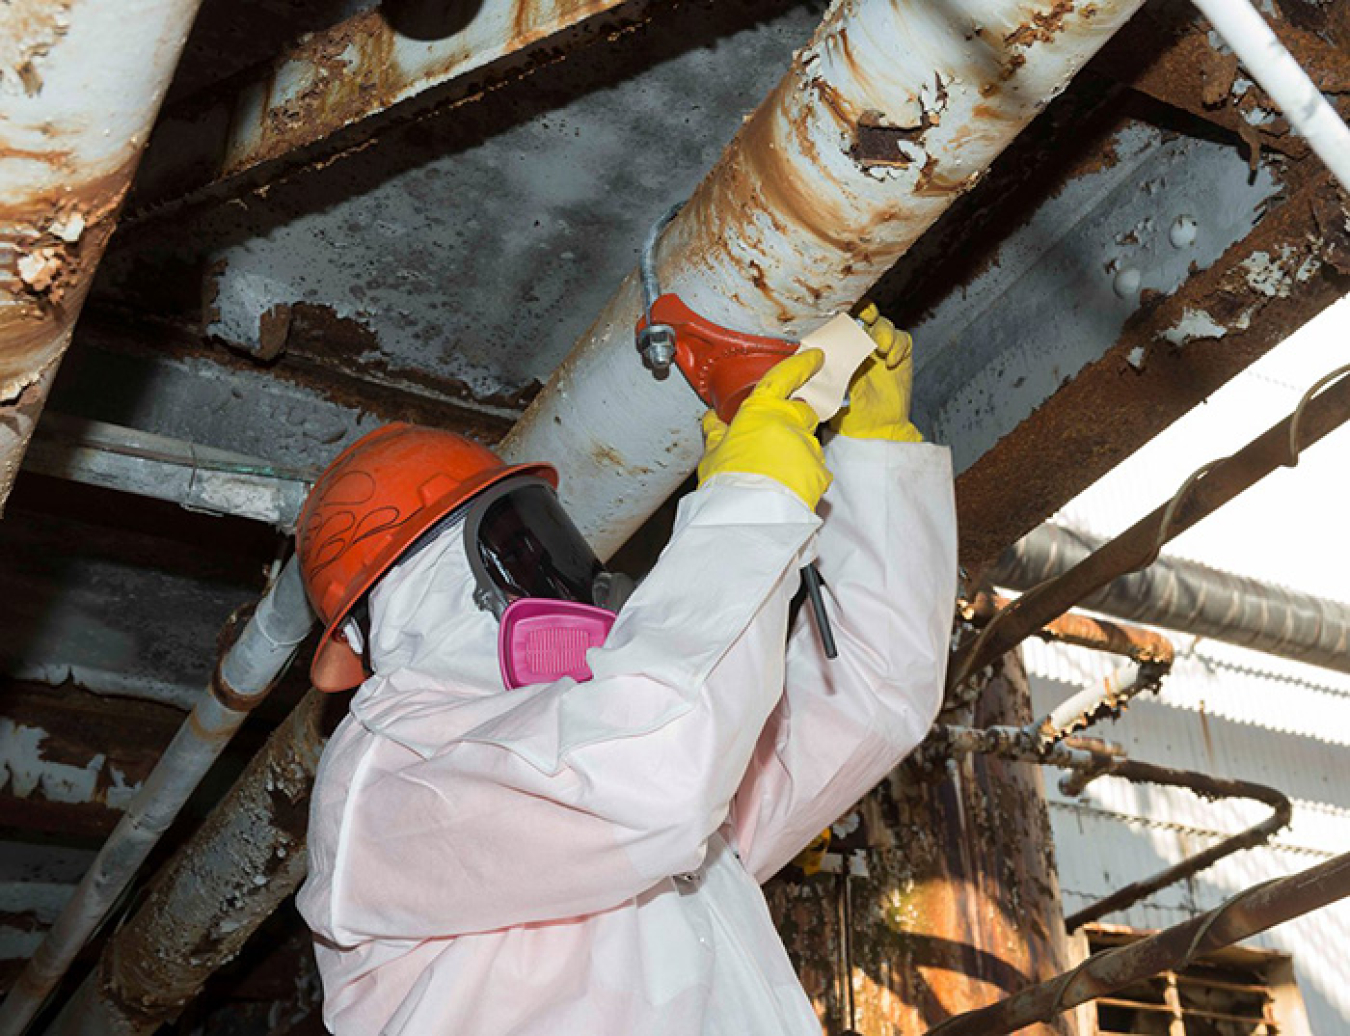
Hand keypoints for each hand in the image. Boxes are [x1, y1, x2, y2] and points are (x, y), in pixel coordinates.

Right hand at [697, 349, 832, 509]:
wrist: (750, 516)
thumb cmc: (728, 483)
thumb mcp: (712, 455)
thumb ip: (716, 433)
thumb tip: (711, 421)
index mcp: (761, 410)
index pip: (786, 376)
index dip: (803, 363)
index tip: (815, 356)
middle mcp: (789, 422)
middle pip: (803, 410)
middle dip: (794, 419)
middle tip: (775, 436)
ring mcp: (808, 446)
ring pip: (808, 441)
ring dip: (795, 450)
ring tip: (774, 472)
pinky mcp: (820, 471)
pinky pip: (814, 468)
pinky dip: (803, 474)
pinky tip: (787, 487)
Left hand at [830, 303, 922, 442]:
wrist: (877, 428)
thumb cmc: (852, 413)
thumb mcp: (836, 392)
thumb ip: (834, 374)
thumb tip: (826, 359)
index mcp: (841, 353)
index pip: (843, 326)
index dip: (846, 315)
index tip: (846, 312)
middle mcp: (861, 347)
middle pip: (866, 318)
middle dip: (867, 313)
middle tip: (867, 317)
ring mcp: (881, 350)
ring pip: (885, 325)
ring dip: (884, 331)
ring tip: (881, 348)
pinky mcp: (900, 355)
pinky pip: (903, 339)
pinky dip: (898, 346)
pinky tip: (892, 361)